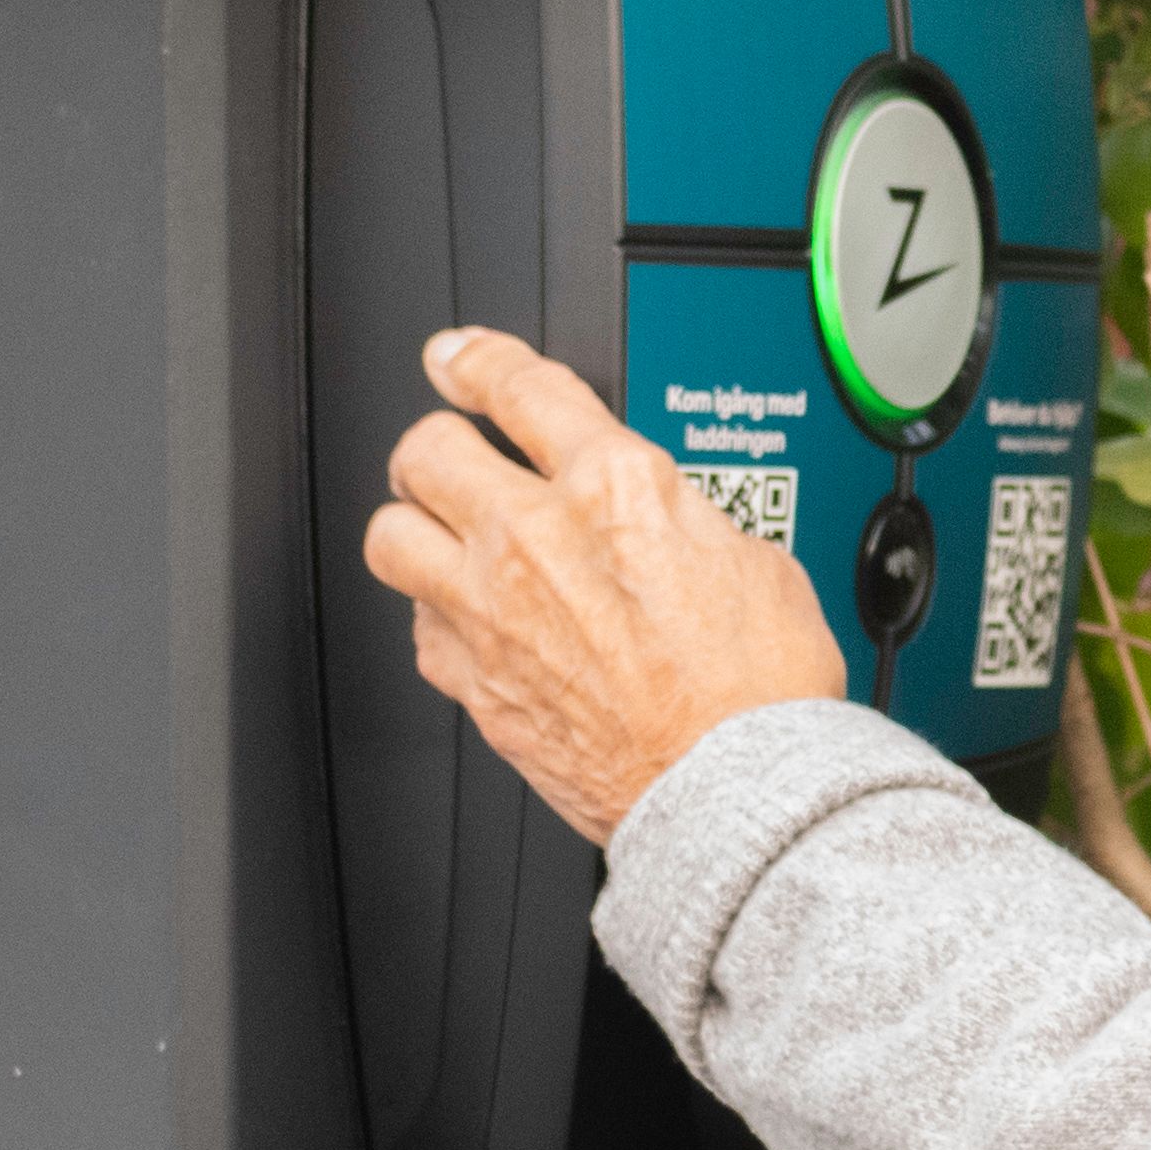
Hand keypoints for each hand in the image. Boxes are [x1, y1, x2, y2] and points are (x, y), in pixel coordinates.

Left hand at [363, 328, 847, 843]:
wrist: (734, 791)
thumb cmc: (760, 694)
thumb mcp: (755, 561)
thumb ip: (684, 520)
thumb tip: (670, 518)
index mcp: (614, 487)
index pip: (516, 386)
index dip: (478, 359)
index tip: (461, 359)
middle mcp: (535, 537)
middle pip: (427, 448)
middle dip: (437, 443)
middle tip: (452, 453)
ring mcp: (491, 612)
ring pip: (390, 532)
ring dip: (414, 526)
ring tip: (439, 534)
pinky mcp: (473, 683)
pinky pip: (416, 630)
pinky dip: (437, 620)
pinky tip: (471, 625)